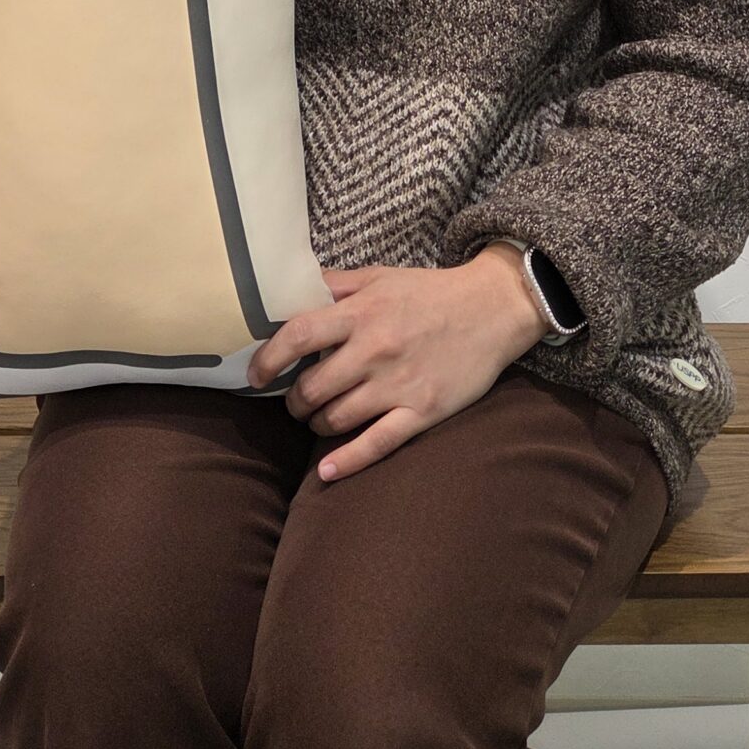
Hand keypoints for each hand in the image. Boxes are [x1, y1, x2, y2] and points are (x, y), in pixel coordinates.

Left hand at [245, 241, 547, 481]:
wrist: (492, 309)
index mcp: (361, 313)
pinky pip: (377, 444)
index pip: (298, 336)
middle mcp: (374, 350)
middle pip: (313, 387)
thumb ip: (335, 284)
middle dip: (294, 400)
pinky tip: (327, 471)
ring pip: (338, 418)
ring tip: (317, 418)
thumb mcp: (380, 277)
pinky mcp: (422, 412)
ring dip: (318, 424)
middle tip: (293, 401)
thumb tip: (289, 287)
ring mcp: (398, 385)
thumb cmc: (430, 292)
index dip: (269, 358)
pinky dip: (347, 461)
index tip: (255, 373)